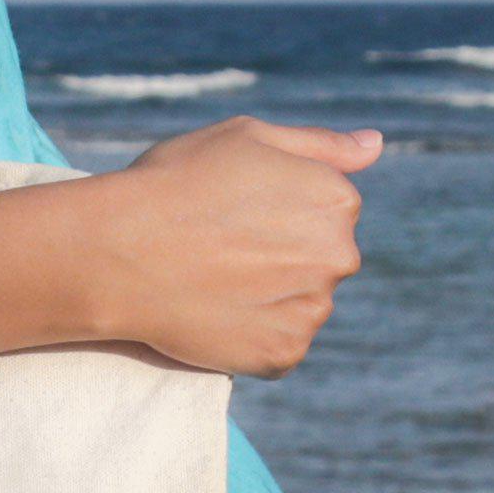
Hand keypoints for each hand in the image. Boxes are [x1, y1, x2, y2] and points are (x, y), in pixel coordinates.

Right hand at [77, 117, 380, 376]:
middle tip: (221, 253)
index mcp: (337, 199)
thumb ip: (319, 145)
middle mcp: (339, 255)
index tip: (234, 216)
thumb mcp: (247, 138)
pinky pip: (280, 348)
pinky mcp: (283, 354)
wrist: (118, 252)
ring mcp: (313, 309)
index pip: (327, 213)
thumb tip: (376, 146)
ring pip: (302, 306)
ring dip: (269, 300)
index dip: (277, 214)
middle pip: (320, 262)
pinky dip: (253, 338)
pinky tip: (216, 315)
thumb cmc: (175, 184)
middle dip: (282, 259)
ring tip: (215, 285)